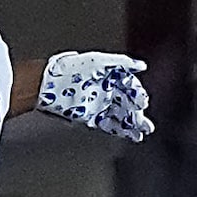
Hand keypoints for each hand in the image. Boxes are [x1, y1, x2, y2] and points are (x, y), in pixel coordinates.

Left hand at [37, 51, 153, 141]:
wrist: (49, 84)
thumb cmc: (72, 68)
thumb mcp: (99, 61)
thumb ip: (122, 63)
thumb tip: (141, 66)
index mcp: (111, 76)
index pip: (131, 87)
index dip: (138, 95)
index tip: (143, 103)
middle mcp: (106, 91)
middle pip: (128, 105)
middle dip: (138, 115)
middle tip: (146, 125)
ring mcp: (99, 105)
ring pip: (121, 117)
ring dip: (132, 126)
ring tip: (142, 133)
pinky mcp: (91, 117)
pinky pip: (109, 125)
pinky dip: (120, 131)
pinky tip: (130, 136)